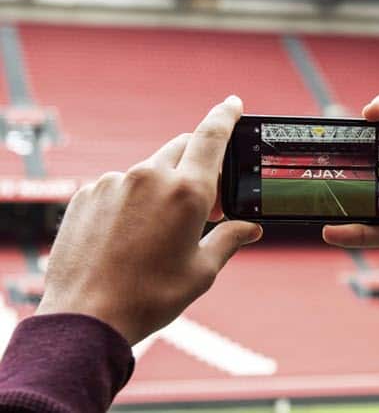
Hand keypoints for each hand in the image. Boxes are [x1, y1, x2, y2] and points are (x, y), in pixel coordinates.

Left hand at [36, 96, 261, 344]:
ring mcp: (114, 183)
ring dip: (165, 185)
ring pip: (151, 169)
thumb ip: (229, 239)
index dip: (226, 115)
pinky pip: (121, 185)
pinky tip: (131, 234)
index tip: (234, 102)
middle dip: (200, 162)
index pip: (211, 136)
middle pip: (183, 148)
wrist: (86, 316)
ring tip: (164, 227)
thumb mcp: (201, 271)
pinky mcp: (88, 194)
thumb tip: (252, 228)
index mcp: (186, 192)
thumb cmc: (150, 296)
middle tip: (208, 198)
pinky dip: (135, 198)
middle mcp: (149, 177)